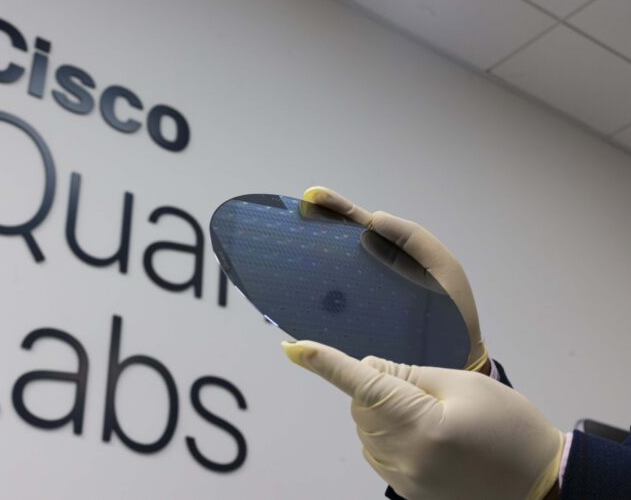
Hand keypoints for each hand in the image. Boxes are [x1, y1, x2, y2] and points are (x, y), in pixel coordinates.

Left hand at [283, 340, 563, 499]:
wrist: (541, 485)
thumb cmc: (509, 427)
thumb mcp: (464, 384)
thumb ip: (407, 374)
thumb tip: (366, 367)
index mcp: (420, 425)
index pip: (362, 384)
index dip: (324, 363)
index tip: (292, 348)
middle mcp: (403, 458)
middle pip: (361, 405)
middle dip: (380, 387)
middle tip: (428, 392)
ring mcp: (403, 480)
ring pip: (366, 427)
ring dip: (384, 412)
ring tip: (436, 418)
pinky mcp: (406, 491)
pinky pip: (377, 450)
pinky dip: (389, 433)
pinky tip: (428, 436)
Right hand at [303, 186, 487, 371]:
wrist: (455, 357)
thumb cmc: (452, 311)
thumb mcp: (442, 267)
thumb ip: (413, 238)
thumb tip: (374, 216)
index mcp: (390, 254)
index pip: (358, 226)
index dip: (337, 209)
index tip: (313, 196)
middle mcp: (368, 274)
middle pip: (335, 246)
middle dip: (312, 230)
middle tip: (291, 216)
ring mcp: (357, 299)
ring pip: (325, 275)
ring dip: (303, 263)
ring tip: (283, 250)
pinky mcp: (352, 324)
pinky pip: (326, 307)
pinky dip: (307, 299)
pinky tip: (290, 294)